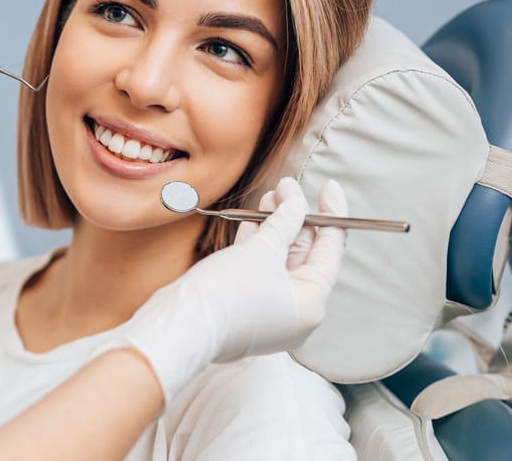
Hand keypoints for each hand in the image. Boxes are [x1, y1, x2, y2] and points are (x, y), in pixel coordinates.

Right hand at [104, 177, 347, 399]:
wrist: (180, 326)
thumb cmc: (226, 294)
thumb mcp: (261, 250)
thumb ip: (284, 223)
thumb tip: (296, 203)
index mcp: (311, 303)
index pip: (330, 251)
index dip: (331, 214)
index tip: (329, 186)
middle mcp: (295, 312)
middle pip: (304, 255)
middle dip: (295, 217)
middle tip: (286, 187)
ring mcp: (269, 312)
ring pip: (278, 261)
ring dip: (274, 227)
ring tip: (269, 197)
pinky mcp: (245, 309)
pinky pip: (259, 272)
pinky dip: (257, 247)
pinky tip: (251, 222)